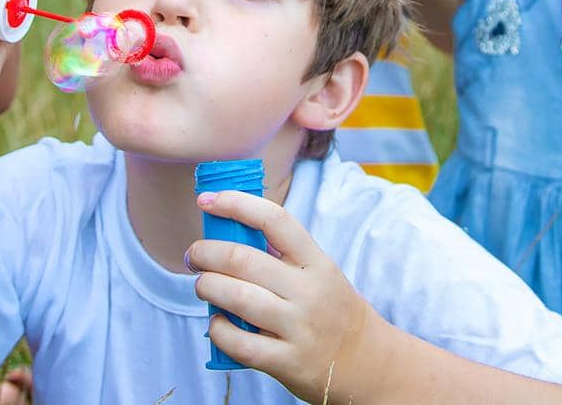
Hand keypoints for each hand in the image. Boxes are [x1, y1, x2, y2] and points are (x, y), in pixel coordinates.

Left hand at [188, 190, 382, 401]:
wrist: (366, 362)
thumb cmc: (332, 310)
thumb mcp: (321, 273)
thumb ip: (283, 254)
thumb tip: (230, 229)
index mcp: (317, 262)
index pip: (275, 219)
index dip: (236, 204)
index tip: (207, 200)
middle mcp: (309, 292)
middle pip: (243, 259)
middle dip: (206, 252)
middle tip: (195, 255)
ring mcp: (299, 328)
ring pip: (237, 297)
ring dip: (207, 287)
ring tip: (202, 285)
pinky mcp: (288, 362)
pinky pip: (240, 343)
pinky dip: (219, 330)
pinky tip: (216, 323)